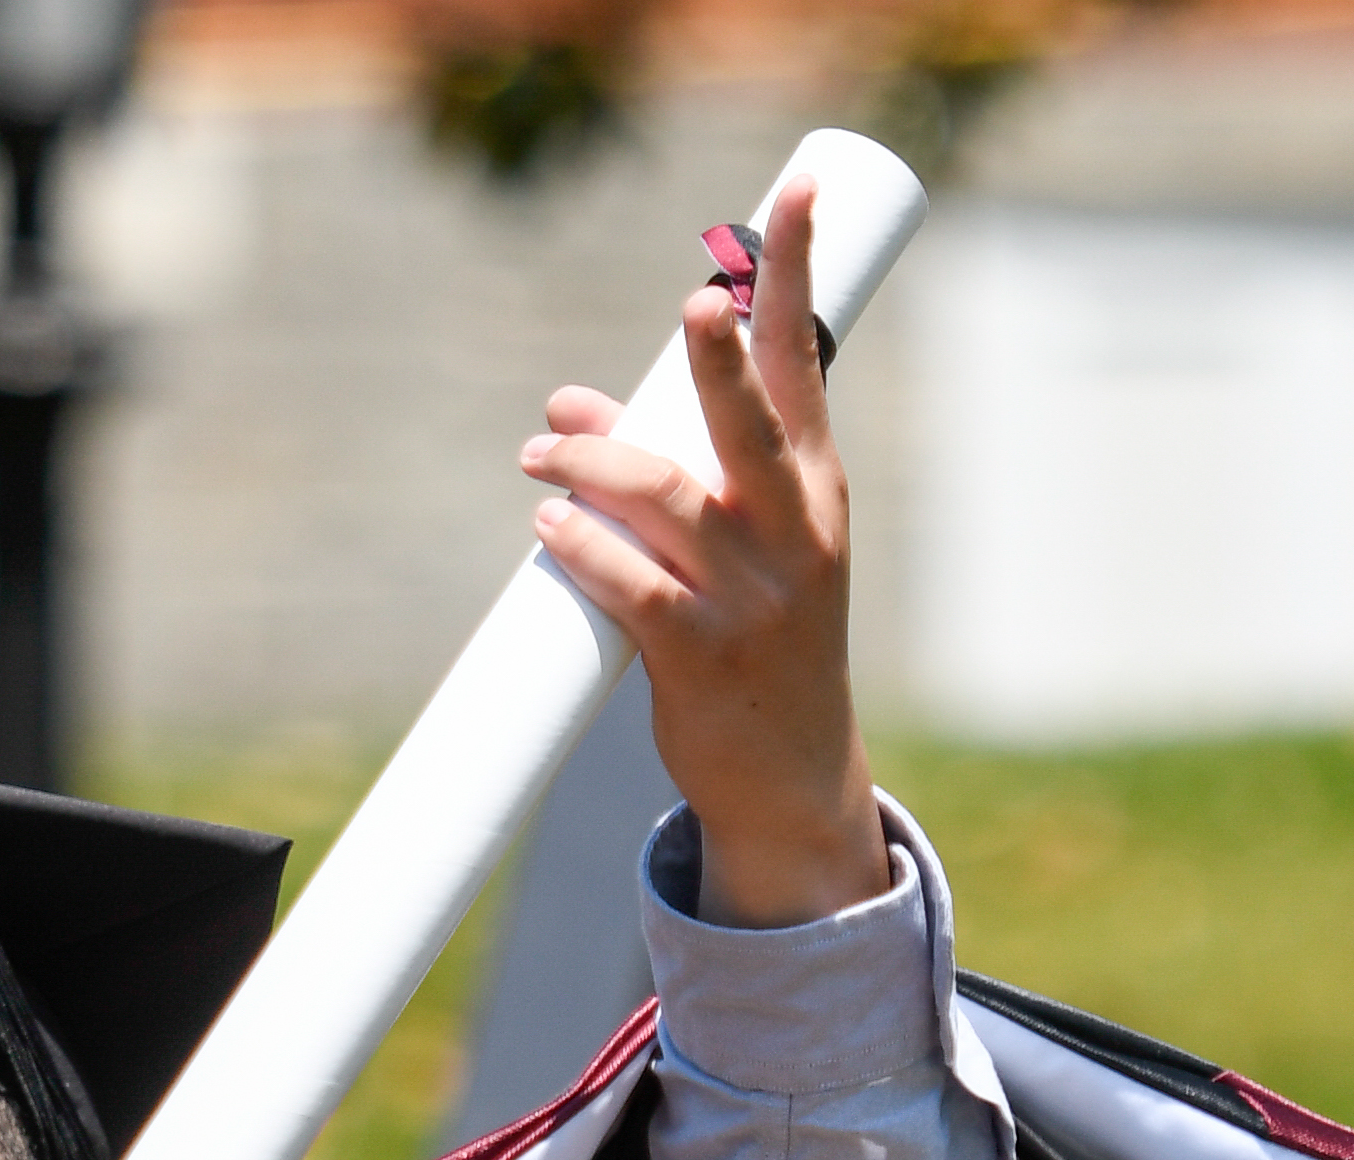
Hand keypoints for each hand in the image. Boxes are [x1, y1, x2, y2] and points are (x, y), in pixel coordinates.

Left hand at [517, 174, 889, 929]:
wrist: (792, 774)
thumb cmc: (758, 635)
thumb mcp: (736, 544)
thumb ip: (659, 467)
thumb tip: (564, 412)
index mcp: (815, 487)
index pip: (805, 359)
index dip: (796, 273)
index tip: (795, 192)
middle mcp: (795, 531)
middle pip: (751, 421)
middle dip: (718, 359)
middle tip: (694, 302)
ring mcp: (753, 596)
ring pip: (670, 500)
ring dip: (592, 468)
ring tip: (537, 460)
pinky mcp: (702, 659)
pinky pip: (633, 590)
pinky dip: (585, 553)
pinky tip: (548, 530)